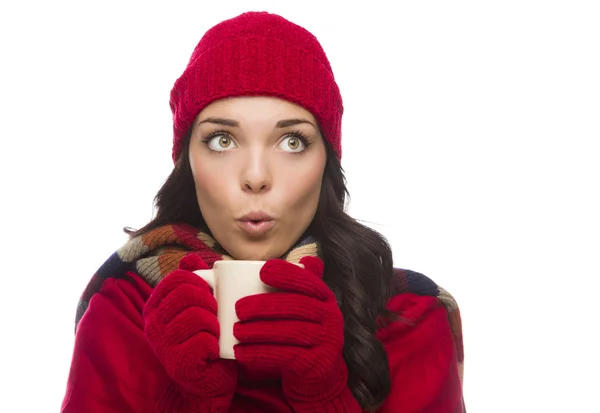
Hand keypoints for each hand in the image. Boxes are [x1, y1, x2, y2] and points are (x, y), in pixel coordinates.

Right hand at [144, 254, 236, 410]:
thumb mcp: (198, 306)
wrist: (206, 380)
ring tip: (214, 334)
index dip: (201, 282)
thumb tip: (190, 258)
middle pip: (188, 293)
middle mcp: (153, 324)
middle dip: (210, 301)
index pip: (179, 277)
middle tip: (214, 315)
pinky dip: (215, 344)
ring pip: (198, 316)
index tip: (209, 296)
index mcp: (156, 305)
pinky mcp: (178, 363)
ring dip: (214, 323)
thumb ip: (193, 281)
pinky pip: (204, 341)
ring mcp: (163, 345)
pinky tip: (212, 351)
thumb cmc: (204, 337)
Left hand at [233, 257, 347, 404]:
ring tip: (236, 331)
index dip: (286, 274)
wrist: (317, 375)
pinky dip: (261, 353)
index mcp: (326, 298)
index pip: (308, 282)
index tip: (262, 272)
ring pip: (290, 331)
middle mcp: (332, 317)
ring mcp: (327, 341)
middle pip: (296, 306)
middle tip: (238, 308)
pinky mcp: (317, 363)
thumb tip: (291, 261)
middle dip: (264, 305)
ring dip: (259, 331)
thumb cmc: (302, 334)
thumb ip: (297, 285)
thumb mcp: (303, 308)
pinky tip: (241, 352)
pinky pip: (287, 356)